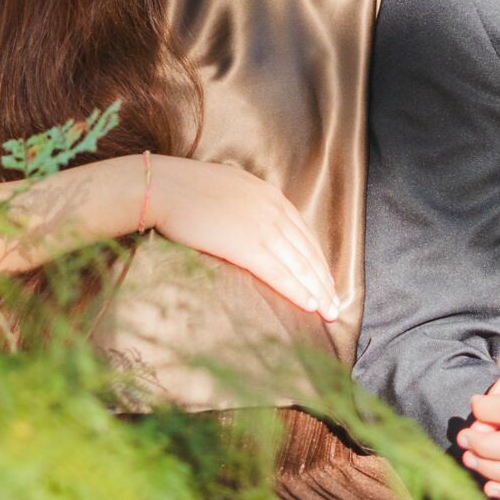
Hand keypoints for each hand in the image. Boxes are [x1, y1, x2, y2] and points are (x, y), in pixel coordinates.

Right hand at [146, 156, 341, 319]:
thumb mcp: (228, 188)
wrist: (162, 186)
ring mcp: (262, 226)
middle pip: (307, 251)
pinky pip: (279, 272)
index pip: (303, 233)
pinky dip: (296, 290)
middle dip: (324, 281)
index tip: (327, 281)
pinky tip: (309, 305)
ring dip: (317, 291)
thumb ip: (247, 205)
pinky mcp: (246, 245)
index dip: (317, 260)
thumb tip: (251, 224)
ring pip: (299, 265)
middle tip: (336, 306)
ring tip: (329, 313)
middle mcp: (272, 209)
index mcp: (269, 195)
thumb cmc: (184, 190)